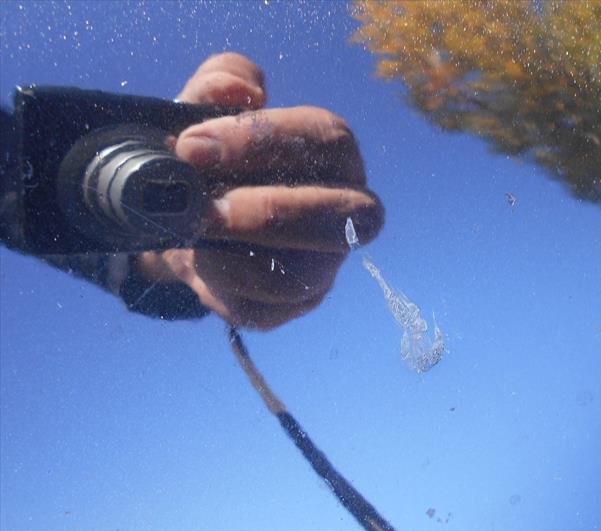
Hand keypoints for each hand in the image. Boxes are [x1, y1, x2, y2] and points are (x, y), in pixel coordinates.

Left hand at [137, 53, 382, 328]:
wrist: (183, 215)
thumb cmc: (208, 159)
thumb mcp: (204, 108)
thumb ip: (222, 82)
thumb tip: (242, 92)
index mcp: (334, 155)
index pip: (327, 141)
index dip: (263, 141)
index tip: (193, 146)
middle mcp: (346, 211)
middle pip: (342, 217)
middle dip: (265, 210)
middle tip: (201, 203)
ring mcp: (326, 264)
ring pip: (305, 274)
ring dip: (239, 253)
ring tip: (191, 229)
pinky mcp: (297, 303)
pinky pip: (272, 307)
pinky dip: (228, 286)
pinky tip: (200, 261)